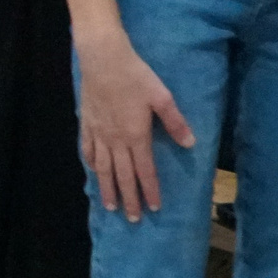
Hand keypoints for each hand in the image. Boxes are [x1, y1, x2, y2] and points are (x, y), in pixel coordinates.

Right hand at [75, 31, 192, 221]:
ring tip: (109, 205)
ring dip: (107, 188)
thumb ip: (175, 122)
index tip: (154, 208)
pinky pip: (87, 149)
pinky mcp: (86, 123)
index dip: (150, 191)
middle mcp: (116, 140)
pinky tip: (92, 171)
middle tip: (132, 219)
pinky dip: (90, 164)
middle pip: (122, 175)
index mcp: (136, 135)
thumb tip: (190, 143)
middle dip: (129, 198)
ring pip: (102, 167)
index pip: (144, 170)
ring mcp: (98, 132)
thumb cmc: (135, 75)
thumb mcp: (161, 96)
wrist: (102, 58)